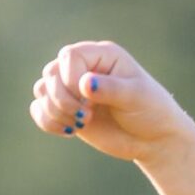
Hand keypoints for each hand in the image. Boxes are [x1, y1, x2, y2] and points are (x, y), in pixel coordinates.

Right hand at [28, 41, 192, 163]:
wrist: (155, 140)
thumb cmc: (152, 111)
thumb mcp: (136, 97)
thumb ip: (111, 89)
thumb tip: (85, 84)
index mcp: (101, 55)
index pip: (69, 56)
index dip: (71, 78)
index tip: (88, 99)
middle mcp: (83, 68)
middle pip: (51, 73)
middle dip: (63, 98)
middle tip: (87, 116)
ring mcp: (73, 90)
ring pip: (42, 90)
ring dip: (55, 111)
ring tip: (80, 125)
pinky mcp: (68, 111)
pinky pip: (39, 110)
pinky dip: (47, 121)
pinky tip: (70, 131)